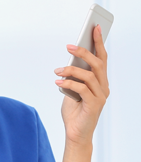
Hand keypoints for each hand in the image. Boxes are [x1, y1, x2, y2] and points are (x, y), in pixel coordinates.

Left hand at [55, 25, 109, 146]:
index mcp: (100, 81)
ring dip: (71, 69)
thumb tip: (68, 63)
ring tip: (57, 70)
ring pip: (89, 75)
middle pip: (98, 64)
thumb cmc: (74, 111)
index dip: (99, 43)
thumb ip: (74, 77)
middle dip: (84, 52)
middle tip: (69, 46)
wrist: (75, 133)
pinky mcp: (94, 105)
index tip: (94, 28)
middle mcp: (103, 87)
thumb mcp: (72, 90)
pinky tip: (58, 82)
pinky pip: (82, 89)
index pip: (102, 58)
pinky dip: (69, 83)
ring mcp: (100, 96)